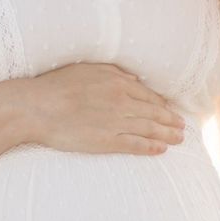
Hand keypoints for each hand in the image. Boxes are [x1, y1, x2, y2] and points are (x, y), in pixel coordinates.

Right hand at [21, 62, 185, 155]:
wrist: (37, 107)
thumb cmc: (57, 85)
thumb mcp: (87, 69)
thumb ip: (113, 73)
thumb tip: (133, 80)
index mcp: (117, 83)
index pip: (148, 96)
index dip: (163, 105)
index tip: (171, 111)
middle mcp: (122, 102)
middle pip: (154, 113)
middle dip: (170, 121)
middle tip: (182, 128)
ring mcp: (116, 122)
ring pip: (149, 129)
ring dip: (167, 135)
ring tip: (178, 140)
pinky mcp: (107, 141)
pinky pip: (135, 145)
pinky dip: (150, 147)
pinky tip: (161, 150)